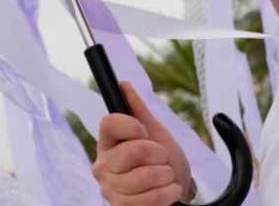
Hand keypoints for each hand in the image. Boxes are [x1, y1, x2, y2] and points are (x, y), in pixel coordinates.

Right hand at [92, 82, 194, 205]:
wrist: (176, 189)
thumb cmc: (163, 160)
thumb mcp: (155, 132)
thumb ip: (138, 110)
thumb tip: (124, 84)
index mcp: (107, 143)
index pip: (108, 122)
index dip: (132, 126)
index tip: (145, 133)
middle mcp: (102, 166)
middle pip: (132, 151)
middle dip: (158, 154)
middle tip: (162, 159)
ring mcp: (110, 190)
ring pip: (143, 177)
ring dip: (166, 175)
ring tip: (167, 176)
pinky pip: (148, 200)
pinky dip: (167, 193)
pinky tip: (170, 190)